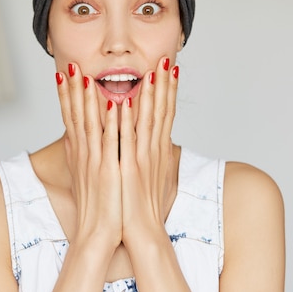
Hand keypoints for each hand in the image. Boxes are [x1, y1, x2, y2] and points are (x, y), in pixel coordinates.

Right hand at [56, 63, 122, 248]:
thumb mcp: (87, 176)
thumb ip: (85, 156)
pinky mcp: (109, 171)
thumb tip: (80, 140)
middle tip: (70, 65)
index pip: (70, 118)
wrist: (97, 235)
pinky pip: (111, 141)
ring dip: (89, 98)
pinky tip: (114, 103)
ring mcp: (95, 162)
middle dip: (73, 89)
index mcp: (81, 154)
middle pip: (75, 115)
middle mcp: (84, 155)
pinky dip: (113, 122)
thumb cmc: (98, 206)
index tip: (63, 75)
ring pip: (91, 123)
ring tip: (87, 74)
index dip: (66, 96)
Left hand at [118, 56, 179, 247]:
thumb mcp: (147, 174)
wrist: (140, 231)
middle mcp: (152, 150)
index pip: (165, 113)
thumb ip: (148, 154)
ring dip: (148, 94)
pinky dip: (124, 121)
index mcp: (155, 150)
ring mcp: (141, 158)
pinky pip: (126, 140)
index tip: (170, 69)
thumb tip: (151, 140)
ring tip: (150, 71)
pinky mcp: (129, 168)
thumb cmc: (140, 205)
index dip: (168, 90)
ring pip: (147, 120)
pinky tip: (122, 103)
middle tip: (165, 59)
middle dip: (164, 84)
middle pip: (161, 110)